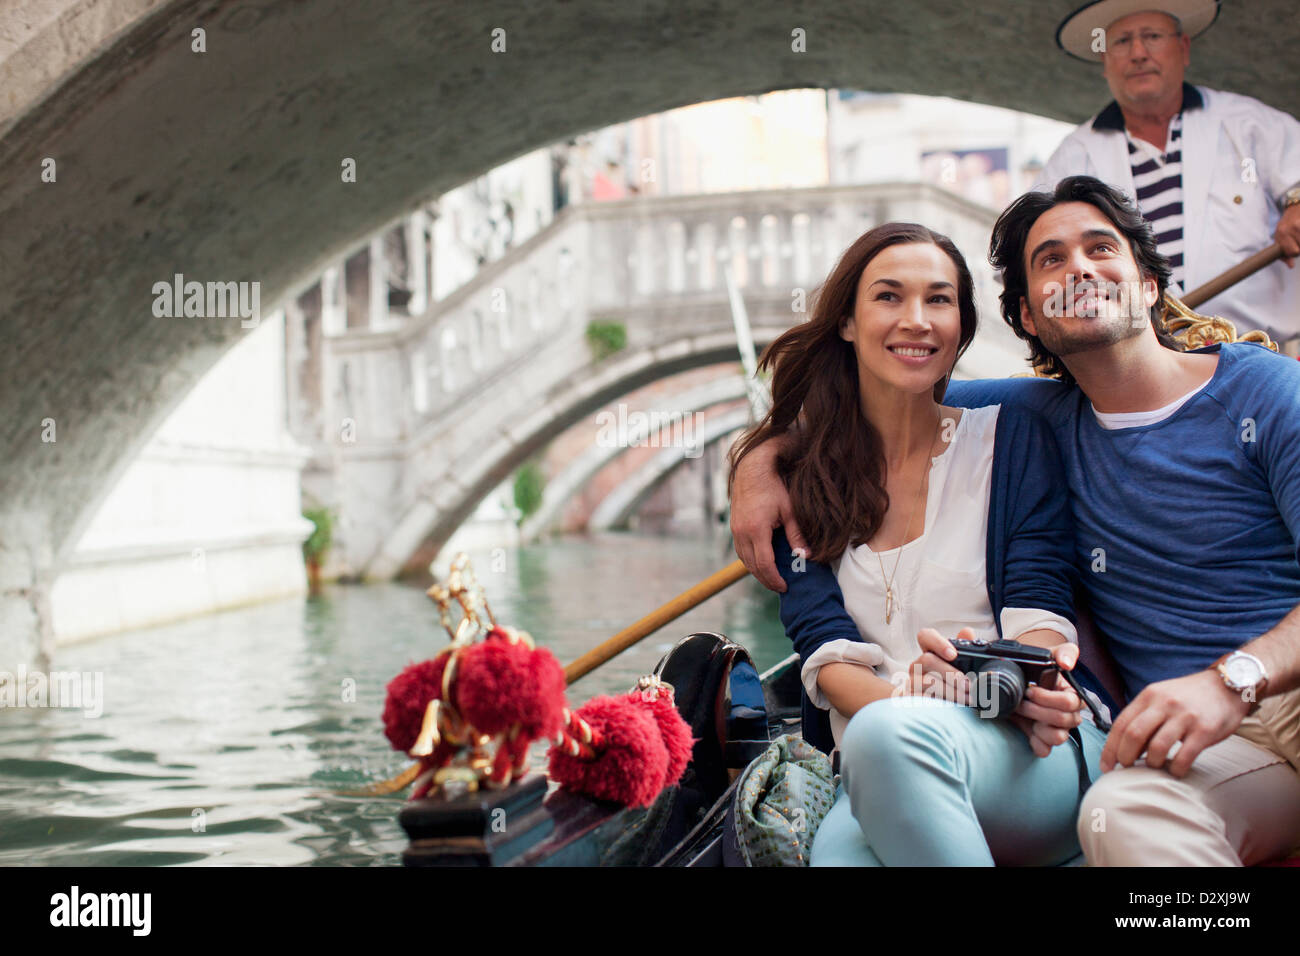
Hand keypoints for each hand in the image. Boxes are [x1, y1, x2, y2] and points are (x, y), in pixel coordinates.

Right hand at [730, 437, 806, 591]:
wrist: (752, 469)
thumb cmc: (774, 487)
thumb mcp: (789, 510)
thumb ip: (797, 534)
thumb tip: (805, 556)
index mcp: (756, 530)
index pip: (764, 564)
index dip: (774, 579)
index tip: (785, 587)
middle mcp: (741, 533)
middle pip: (752, 566)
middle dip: (766, 579)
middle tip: (780, 587)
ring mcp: (735, 530)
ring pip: (744, 560)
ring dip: (757, 571)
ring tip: (772, 577)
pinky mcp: (734, 527)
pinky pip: (741, 551)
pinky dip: (751, 560)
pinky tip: (761, 562)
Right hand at [902, 628, 973, 702]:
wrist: (934, 710)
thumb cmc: (949, 685)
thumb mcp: (959, 666)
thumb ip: (964, 648)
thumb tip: (967, 631)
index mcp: (929, 653)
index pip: (925, 636)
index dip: (938, 642)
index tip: (953, 654)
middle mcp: (917, 665)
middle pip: (927, 659)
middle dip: (950, 672)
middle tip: (968, 684)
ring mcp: (912, 681)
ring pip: (927, 681)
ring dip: (950, 690)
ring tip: (967, 699)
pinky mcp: (911, 698)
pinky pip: (923, 698)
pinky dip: (941, 702)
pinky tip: (954, 706)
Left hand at [1008, 643, 1083, 757]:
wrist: (1021, 679)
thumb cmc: (1039, 668)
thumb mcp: (1051, 655)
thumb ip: (1065, 653)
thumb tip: (1067, 663)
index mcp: (1072, 695)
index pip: (1070, 703)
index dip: (1048, 698)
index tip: (1031, 691)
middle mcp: (1069, 714)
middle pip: (1063, 720)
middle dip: (1037, 710)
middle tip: (1021, 701)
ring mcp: (1058, 728)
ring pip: (1058, 737)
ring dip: (1038, 727)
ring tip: (1023, 713)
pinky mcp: (1044, 739)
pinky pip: (1046, 750)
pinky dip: (1036, 743)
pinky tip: (1028, 730)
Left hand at [1099, 669, 1250, 776]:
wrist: (1227, 685)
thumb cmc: (1188, 697)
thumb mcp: (1161, 697)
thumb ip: (1144, 715)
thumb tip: (1123, 745)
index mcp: (1148, 696)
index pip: (1121, 724)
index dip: (1110, 748)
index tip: (1105, 765)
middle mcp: (1164, 704)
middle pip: (1134, 735)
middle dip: (1125, 757)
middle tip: (1126, 769)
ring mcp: (1185, 717)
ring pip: (1157, 747)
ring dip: (1151, 764)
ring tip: (1154, 767)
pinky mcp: (1205, 730)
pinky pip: (1185, 756)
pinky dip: (1176, 769)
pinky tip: (1176, 771)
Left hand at [1274, 203, 1299, 267]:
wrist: (1294, 206)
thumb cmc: (1286, 225)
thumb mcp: (1280, 237)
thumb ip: (1284, 254)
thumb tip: (1291, 266)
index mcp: (1281, 233)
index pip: (1292, 252)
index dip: (1295, 253)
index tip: (1295, 249)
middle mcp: (1289, 229)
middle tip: (1298, 240)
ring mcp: (1298, 225)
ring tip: (1299, 236)